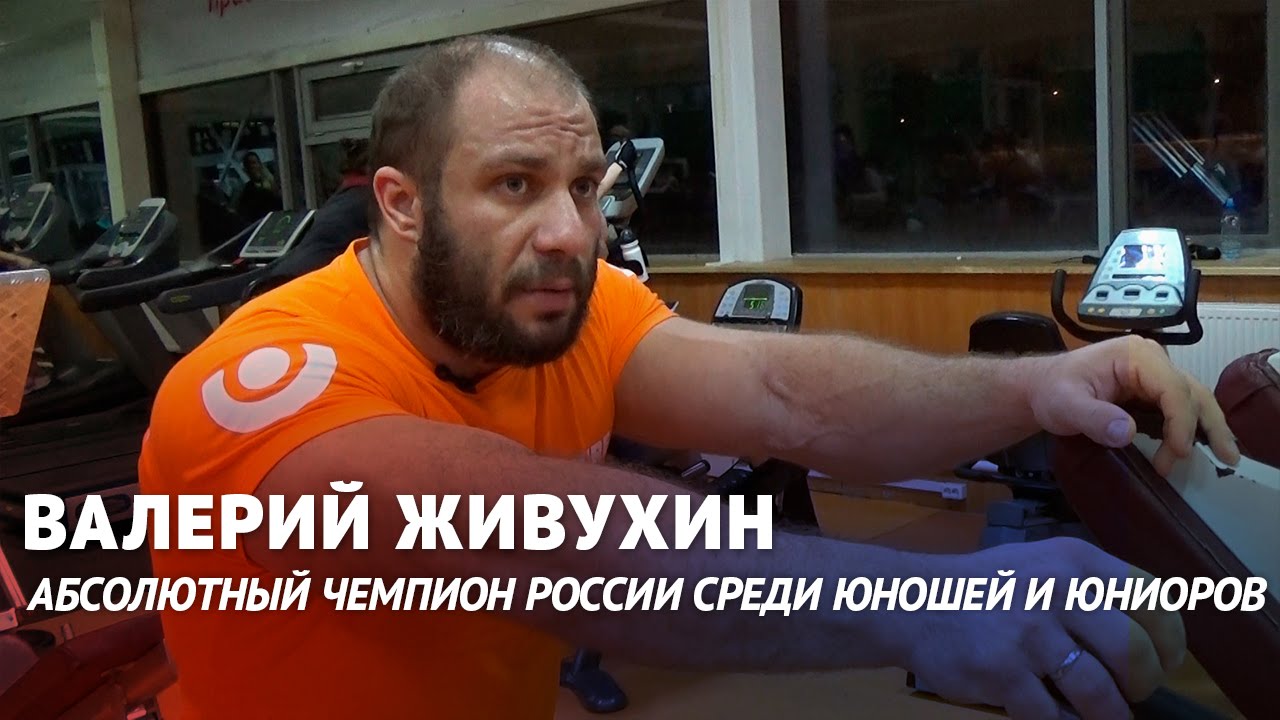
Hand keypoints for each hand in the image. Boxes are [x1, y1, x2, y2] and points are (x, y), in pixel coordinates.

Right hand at [905, 537, 1184, 719]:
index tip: (1167, 659)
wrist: (912, 603)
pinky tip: (1057, 716)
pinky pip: (1053, 716)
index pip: (1151, 599)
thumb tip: (1147, 637)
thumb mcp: (1039, 565)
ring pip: (1099, 692)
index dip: (1170, 639)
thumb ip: (1088, 588)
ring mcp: (1030, 634)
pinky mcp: (1004, 673)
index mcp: (1074, 561)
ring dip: (1109, 714)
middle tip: (1132, 692)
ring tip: (1105, 716)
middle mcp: (1057, 591)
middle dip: (1142, 683)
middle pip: (1135, 652)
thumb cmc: (983, 588)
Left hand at [1027, 336, 1238, 474]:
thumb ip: (1093, 418)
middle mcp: (1153, 361)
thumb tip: (1126, 432)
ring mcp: (1155, 375)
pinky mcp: (1153, 391)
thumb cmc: (1052, 391)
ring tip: (1228, 456)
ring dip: (1210, 428)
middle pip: (1192, 393)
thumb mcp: (1064, 405)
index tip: (1176, 452)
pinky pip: (1181, 408)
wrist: (1041, 389)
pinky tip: (1206, 447)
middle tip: (1226, 458)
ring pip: (1194, 399)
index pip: (1172, 388)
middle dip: (1208, 426)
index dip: (1180, 422)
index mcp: (1136, 355)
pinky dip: (1195, 427)